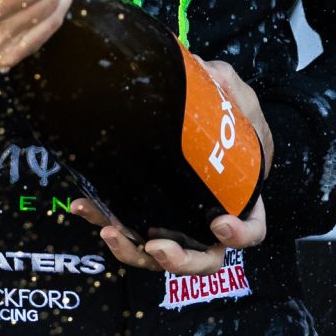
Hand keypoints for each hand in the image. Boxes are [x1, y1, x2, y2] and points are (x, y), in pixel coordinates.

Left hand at [68, 57, 273, 274]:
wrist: (187, 108)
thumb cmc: (221, 108)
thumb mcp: (230, 90)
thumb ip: (225, 87)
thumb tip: (208, 74)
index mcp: (240, 195)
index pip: (251, 229)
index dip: (240, 234)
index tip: (219, 224)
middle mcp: (207, 218)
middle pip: (202, 258)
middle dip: (180, 260)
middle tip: (157, 246)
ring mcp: (174, 220)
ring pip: (158, 254)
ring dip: (133, 251)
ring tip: (110, 230)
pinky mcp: (143, 213)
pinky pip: (126, 226)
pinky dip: (104, 219)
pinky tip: (83, 206)